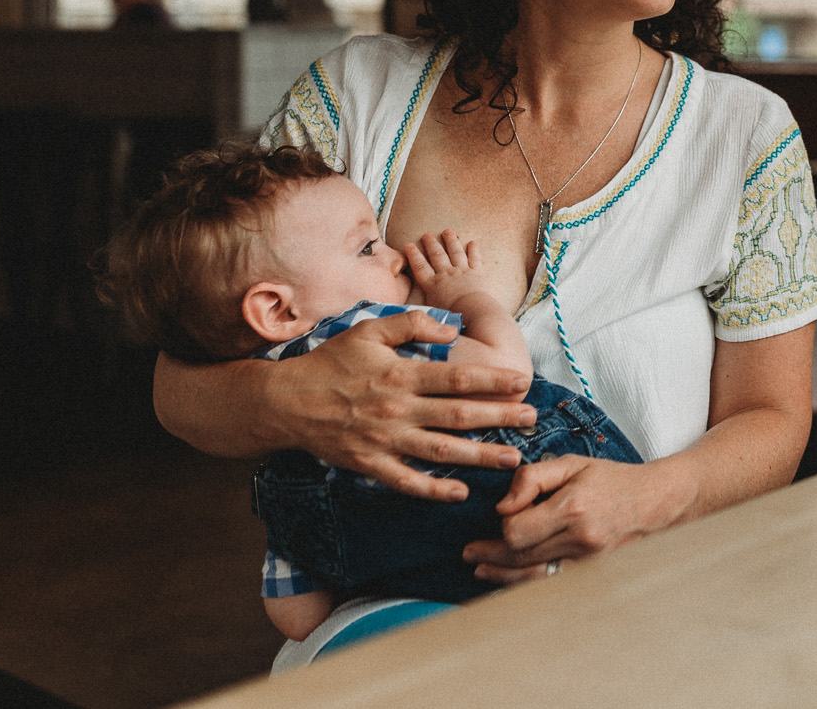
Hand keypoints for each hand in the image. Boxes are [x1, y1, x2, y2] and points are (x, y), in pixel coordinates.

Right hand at [271, 311, 536, 500]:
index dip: (493, 380)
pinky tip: (460, 492)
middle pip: (459, 415)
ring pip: (441, 451)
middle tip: (531, 419)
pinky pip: (407, 481)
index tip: (523, 381)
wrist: (286, 401)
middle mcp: (397, 409)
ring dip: (480, 456)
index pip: (458, 377)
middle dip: (499, 417)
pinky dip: (433, 489)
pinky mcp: (369, 464)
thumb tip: (451, 329)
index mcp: (401, 374)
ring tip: (512, 458)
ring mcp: (384, 440)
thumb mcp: (369, 329)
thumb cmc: (332, 361)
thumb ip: (412, 324)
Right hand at [403, 230, 484, 311]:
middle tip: (426, 234)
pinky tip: (473, 242)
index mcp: (432, 285)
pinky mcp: (477, 274)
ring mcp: (462, 272)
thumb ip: (420, 308)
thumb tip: (409, 311)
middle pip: (437, 255)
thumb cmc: (450, 317)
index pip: (420, 267)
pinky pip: (475, 258)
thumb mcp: (429, 313)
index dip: (413, 255)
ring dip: (451, 241)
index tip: (409, 245)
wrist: (473, 314)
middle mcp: (446, 275)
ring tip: (448, 231)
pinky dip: (474, 250)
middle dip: (431, 243)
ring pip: (455, 252)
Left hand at [461, 455, 696, 584]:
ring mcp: (588, 562)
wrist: (654, 502)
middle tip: (470, 553)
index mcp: (572, 507)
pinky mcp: (592, 574)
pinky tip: (509, 580)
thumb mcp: (572, 463)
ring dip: (501, 575)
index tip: (503, 514)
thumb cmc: (611, 479)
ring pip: (532, 577)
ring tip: (481, 570)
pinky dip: (526, 584)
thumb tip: (502, 505)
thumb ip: (532, 478)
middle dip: (491, 555)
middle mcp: (580, 539)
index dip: (503, 525)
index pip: (517, 530)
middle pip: (520, 557)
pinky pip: (550, 584)